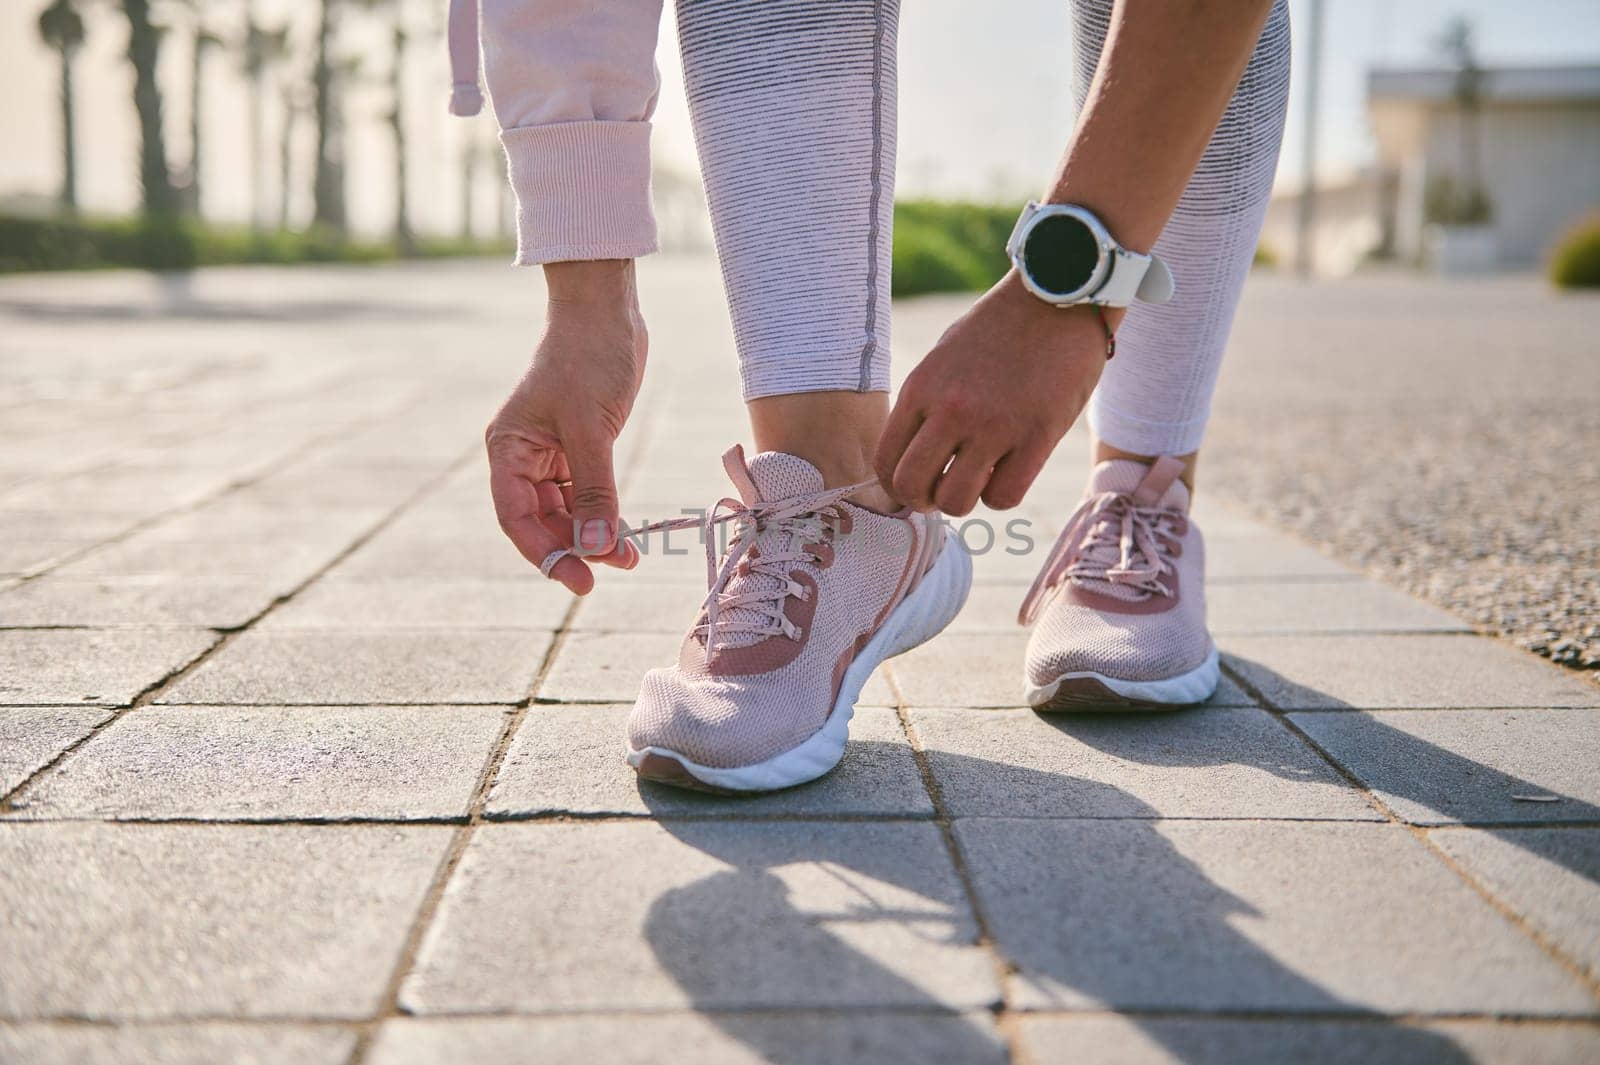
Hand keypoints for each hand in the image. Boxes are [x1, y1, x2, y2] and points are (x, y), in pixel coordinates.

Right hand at [486, 260, 645, 593]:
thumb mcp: (591, 429)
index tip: (578, 580)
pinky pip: (585, 494)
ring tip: (630, 555)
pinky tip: (628, 533)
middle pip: (541, 520)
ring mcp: (550, 453)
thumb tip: (596, 548)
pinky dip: (604, 514)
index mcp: (508, 448)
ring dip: (594, 535)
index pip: (515, 517)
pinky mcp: (578, 448)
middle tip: (611, 569)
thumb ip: (594, 492)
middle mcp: (522, 455)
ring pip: (566, 512)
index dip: (543, 553)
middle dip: (575, 547)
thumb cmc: (589, 359)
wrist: (608, 312)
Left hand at [876, 272, 1111, 514]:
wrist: (1058, 295)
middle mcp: (952, 410)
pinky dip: (1002, 495)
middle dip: (924, 500)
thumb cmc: (999, 328)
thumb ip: (926, 404)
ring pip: (956, 501)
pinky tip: (1009, 472)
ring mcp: (995, 426)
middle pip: (912, 488)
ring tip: (978, 479)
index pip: (886, 461)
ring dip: (964, 500)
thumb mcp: (944, 358)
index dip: (896, 484)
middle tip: (941, 492)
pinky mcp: (1038, 436)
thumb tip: (915, 455)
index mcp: (922, 388)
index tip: (916, 483)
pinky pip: (1004, 497)